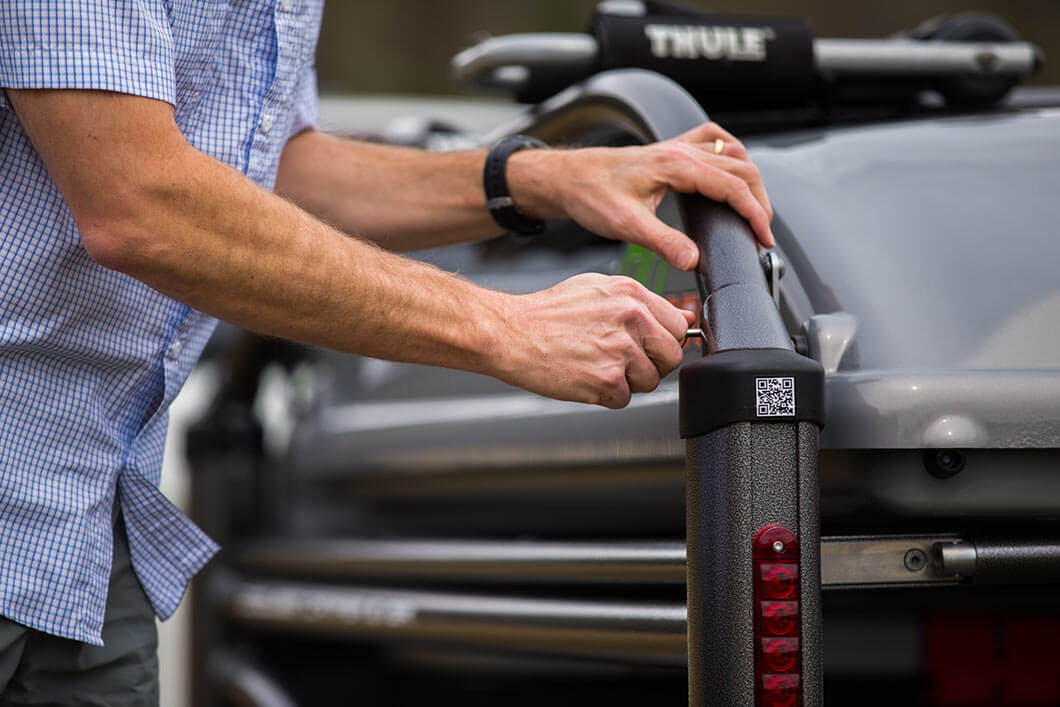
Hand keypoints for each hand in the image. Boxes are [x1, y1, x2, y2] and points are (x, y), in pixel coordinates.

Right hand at [495, 273, 694, 408]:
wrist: (510, 333)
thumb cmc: (548, 313)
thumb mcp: (598, 289)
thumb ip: (643, 302)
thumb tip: (683, 317)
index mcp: (631, 294)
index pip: (677, 325)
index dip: (663, 340)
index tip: (650, 347)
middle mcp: (631, 319)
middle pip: (671, 356)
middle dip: (651, 364)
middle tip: (622, 360)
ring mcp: (620, 351)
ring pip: (650, 381)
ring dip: (627, 382)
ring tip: (596, 366)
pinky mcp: (606, 380)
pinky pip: (624, 399)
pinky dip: (606, 396)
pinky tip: (585, 377)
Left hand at [509, 122, 773, 269]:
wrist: (567, 178)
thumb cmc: (590, 195)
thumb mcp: (626, 225)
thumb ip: (662, 242)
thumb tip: (693, 260)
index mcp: (676, 165)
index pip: (732, 186)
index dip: (755, 214)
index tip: (764, 239)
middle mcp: (681, 151)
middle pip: (741, 168)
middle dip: (760, 200)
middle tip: (764, 232)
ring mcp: (677, 147)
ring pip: (732, 153)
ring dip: (750, 178)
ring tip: (756, 208)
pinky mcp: (670, 151)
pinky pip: (713, 141)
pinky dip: (731, 154)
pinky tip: (732, 170)